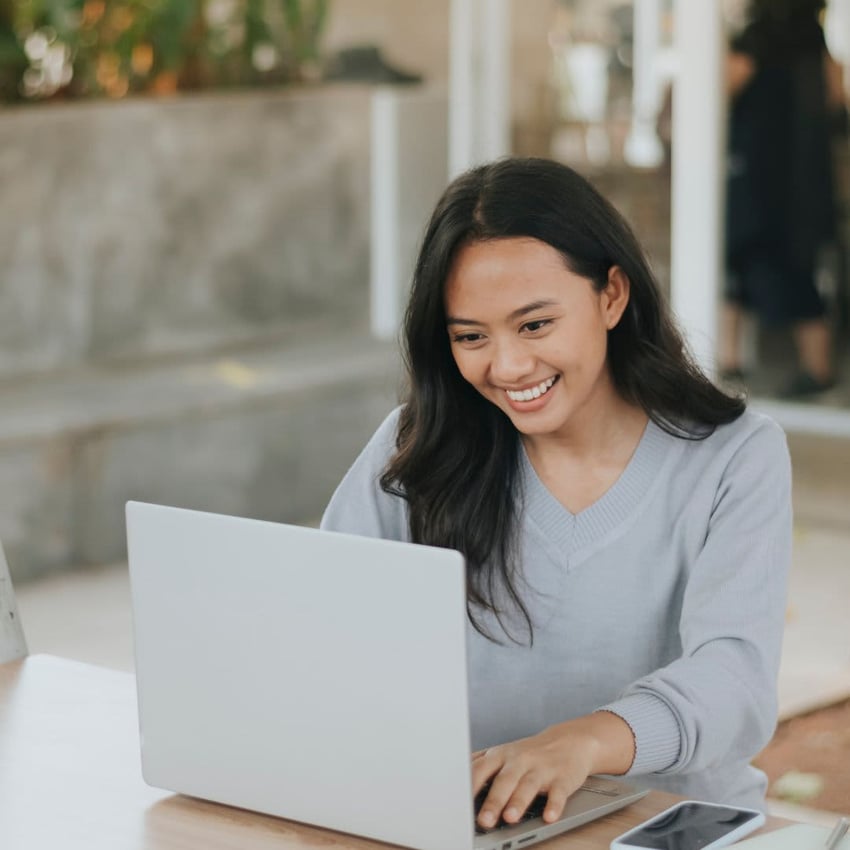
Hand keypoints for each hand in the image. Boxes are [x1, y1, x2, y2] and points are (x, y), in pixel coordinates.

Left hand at [471, 711, 634, 829]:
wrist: (569, 740)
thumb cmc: (528, 752)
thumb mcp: (501, 754)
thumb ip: (479, 766)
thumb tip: (451, 784)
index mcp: (500, 755)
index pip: (480, 770)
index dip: (468, 787)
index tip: (456, 804)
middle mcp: (519, 760)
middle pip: (504, 781)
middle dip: (493, 801)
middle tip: (483, 821)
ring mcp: (541, 769)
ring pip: (528, 786)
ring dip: (519, 802)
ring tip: (509, 818)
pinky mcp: (562, 779)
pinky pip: (558, 793)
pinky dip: (554, 806)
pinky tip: (549, 817)